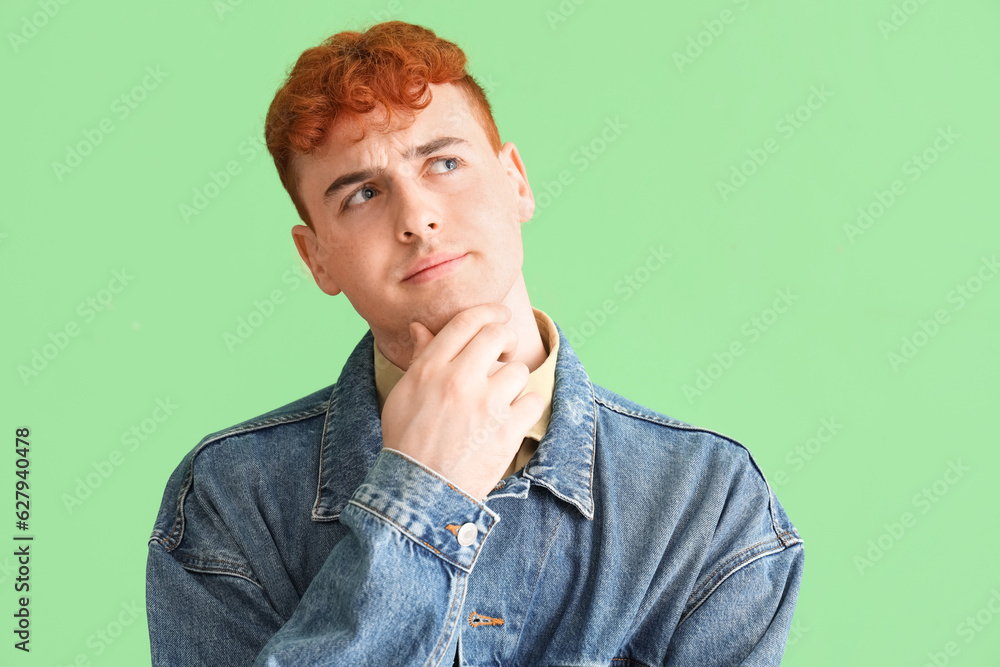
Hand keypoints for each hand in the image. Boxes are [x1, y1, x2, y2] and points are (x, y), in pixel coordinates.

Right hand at [380, 303, 544, 500]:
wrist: (419, 491)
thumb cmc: (407, 442)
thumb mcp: (403, 395)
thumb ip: (420, 359)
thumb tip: (420, 326)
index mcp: (430, 369)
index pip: (465, 322)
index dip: (489, 311)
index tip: (500, 315)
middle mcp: (458, 380)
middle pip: (496, 335)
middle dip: (506, 337)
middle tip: (505, 350)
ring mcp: (485, 404)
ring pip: (518, 370)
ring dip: (513, 382)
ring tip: (500, 400)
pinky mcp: (507, 430)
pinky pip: (533, 401)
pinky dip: (527, 409)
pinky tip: (514, 418)